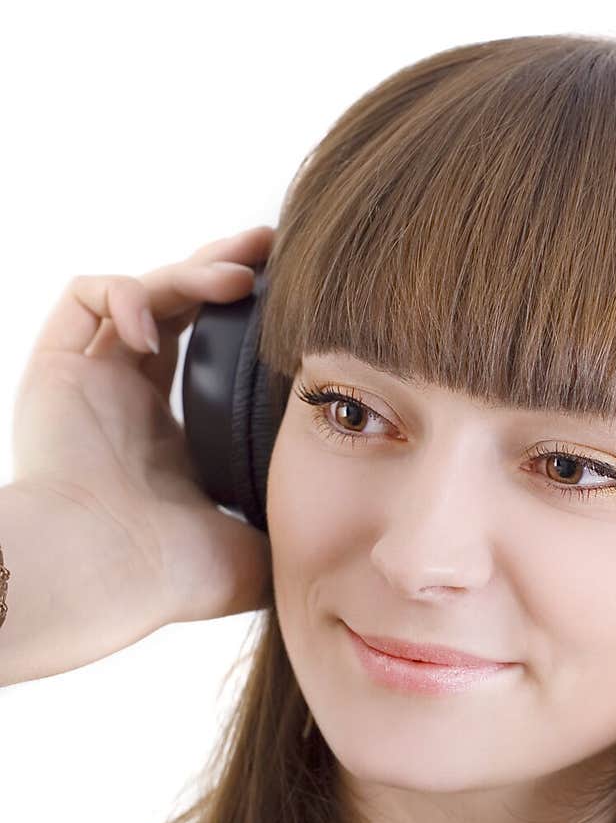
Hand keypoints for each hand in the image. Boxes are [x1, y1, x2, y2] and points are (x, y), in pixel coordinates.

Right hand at [13, 225, 276, 628]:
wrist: (105, 574)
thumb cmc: (172, 574)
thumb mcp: (256, 545)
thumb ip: (290, 521)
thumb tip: (350, 516)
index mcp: (174, 440)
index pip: (213, 357)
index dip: (253, 324)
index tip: (302, 307)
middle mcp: (130, 403)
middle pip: (181, 307)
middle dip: (226, 267)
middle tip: (273, 248)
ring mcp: (93, 383)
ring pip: (143, 292)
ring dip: (191, 270)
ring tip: (238, 279)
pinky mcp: (58, 367)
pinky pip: (85, 298)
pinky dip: (124, 294)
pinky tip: (158, 330)